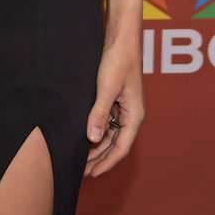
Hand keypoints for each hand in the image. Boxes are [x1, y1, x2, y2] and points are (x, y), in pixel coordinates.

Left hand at [84, 39, 143, 176]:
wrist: (121, 40)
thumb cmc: (118, 61)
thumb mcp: (107, 88)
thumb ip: (99, 113)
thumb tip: (93, 138)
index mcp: (135, 116)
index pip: (121, 148)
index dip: (107, 162)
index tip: (93, 174)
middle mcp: (131, 115)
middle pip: (115, 144)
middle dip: (99, 158)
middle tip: (81, 171)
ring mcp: (123, 108)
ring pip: (110, 134)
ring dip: (96, 146)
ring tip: (80, 157)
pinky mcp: (115, 100)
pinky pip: (106, 122)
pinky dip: (96, 131)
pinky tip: (83, 136)